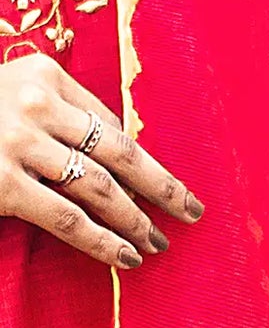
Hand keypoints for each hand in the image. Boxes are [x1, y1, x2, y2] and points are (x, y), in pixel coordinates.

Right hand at [0, 51, 201, 268]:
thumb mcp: (8, 93)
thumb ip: (53, 111)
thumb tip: (120, 152)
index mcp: (41, 71)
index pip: (106, 120)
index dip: (139, 158)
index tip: (162, 185)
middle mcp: (32, 100)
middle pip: (118, 149)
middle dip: (162, 185)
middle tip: (192, 211)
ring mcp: (16, 142)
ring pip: (100, 187)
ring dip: (136, 219)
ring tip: (158, 241)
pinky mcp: (2, 183)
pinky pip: (68, 217)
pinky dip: (104, 240)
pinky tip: (127, 256)